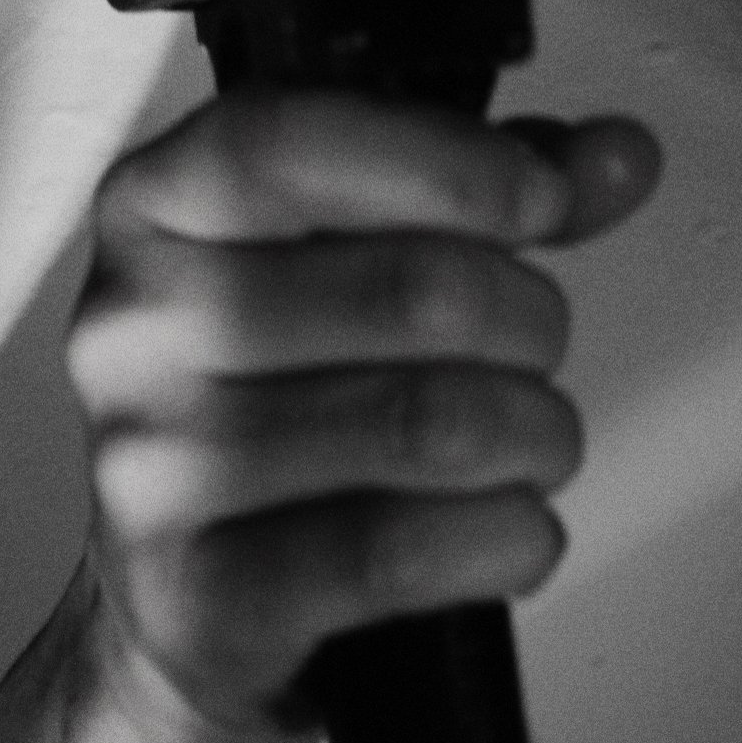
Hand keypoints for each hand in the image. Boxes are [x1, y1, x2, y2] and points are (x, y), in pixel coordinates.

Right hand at [62, 93, 659, 742]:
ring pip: (433, 425)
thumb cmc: (276, 408)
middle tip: (528, 354)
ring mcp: (151, 466)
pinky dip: (505, 540)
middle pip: (412, 290)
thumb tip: (612, 160)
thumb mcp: (347, 265)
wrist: (179, 598)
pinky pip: (406, 554)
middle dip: (531, 325)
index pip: (281, 144)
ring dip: (535, 438)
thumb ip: (477, 198)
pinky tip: (497, 528)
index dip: (446, 164)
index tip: (540, 201)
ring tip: (522, 446)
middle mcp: (128, 331)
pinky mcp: (198, 592)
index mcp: (151, 217)